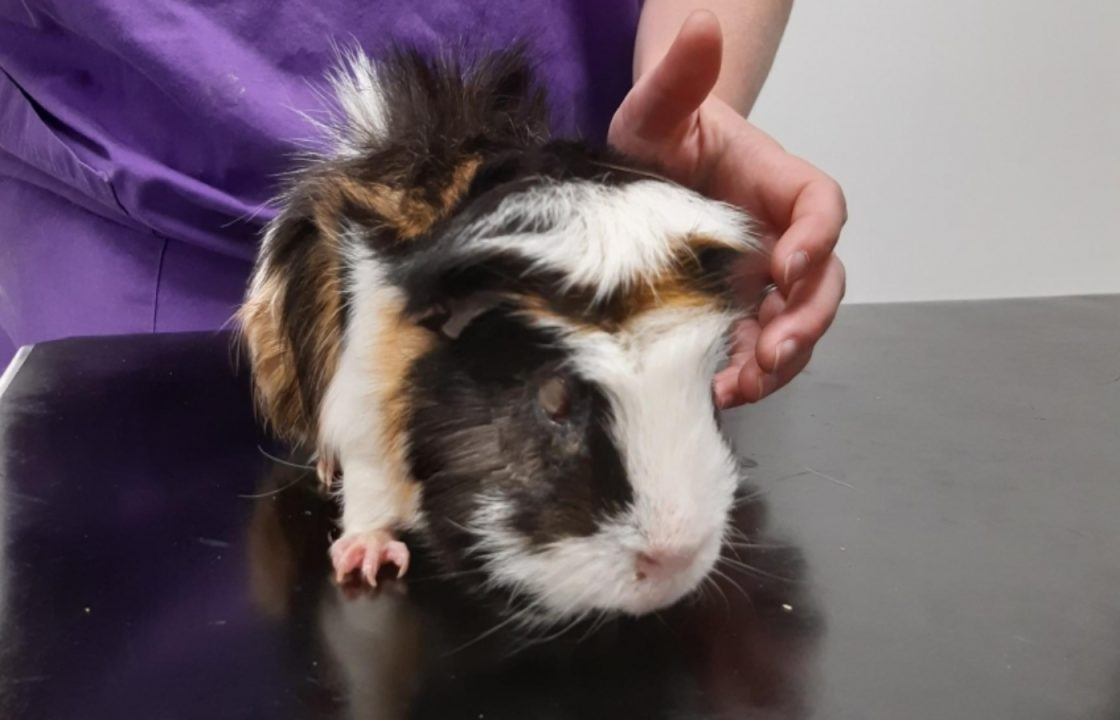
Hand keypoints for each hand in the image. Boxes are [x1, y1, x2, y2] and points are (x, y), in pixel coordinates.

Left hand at [608, 10, 845, 406]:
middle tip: (773, 350)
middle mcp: (780, 236)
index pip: (821, 207)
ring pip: (796, 324)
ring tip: (741, 387)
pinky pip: (756, 346)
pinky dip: (747, 373)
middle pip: (822, 281)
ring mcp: (760, 279)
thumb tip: (699, 25)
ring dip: (780, 360)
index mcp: (776, 184)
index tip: (786, 265)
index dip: (817, 238)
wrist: (642, 172)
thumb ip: (679, 76)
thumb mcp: (655, 108)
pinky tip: (718, 391)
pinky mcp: (733, 310)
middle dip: (807, 319)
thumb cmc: (658, 135)